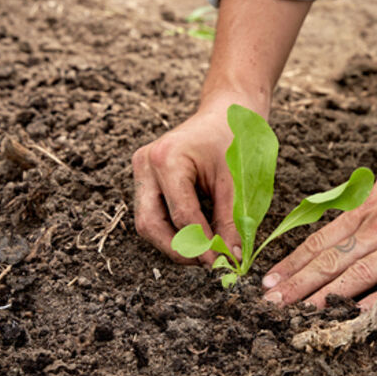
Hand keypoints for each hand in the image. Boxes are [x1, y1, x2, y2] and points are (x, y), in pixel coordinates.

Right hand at [132, 95, 264, 263]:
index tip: (223, 262)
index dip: (202, 245)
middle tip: (208, 264)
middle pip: (151, 225)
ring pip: (148, 223)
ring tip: (205, 251)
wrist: (227, 111)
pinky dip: (174, 229)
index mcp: (167, 159)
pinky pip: (153, 213)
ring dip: (175, 243)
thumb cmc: (234, 139)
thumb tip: (230, 259)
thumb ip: (231, 221)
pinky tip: (198, 234)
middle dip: (180, 250)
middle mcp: (146, 163)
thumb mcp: (236, 181)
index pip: (182, 216)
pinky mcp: (145, 177)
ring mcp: (141, 169)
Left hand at [261, 129, 376, 307]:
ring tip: (303, 312)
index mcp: (369, 207)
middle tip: (271, 303)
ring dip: (329, 294)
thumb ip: (365, 206)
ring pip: (362, 270)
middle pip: (333, 257)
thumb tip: (340, 225)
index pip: (321, 239)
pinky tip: (361, 311)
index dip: (293, 262)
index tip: (270, 280)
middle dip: (299, 283)